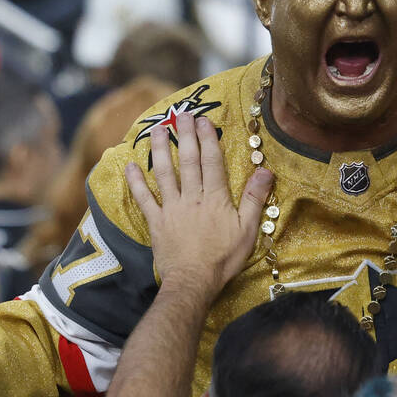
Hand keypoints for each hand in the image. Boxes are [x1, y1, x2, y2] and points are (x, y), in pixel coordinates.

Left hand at [126, 112, 273, 291]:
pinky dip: (136, 182)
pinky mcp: (156, 222)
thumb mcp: (248, 230)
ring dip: (160, 150)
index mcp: (215, 198)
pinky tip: (130, 166)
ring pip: (164, 173)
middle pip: (187, 160)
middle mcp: (191, 197)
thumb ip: (255, 199)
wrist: (194, 282)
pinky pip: (143, 199)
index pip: (211, 161)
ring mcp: (171, 208)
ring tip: (158, 130)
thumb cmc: (224, 258)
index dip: (207, 139)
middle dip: (184, 136)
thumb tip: (266, 170)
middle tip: (180, 115)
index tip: (203, 120)